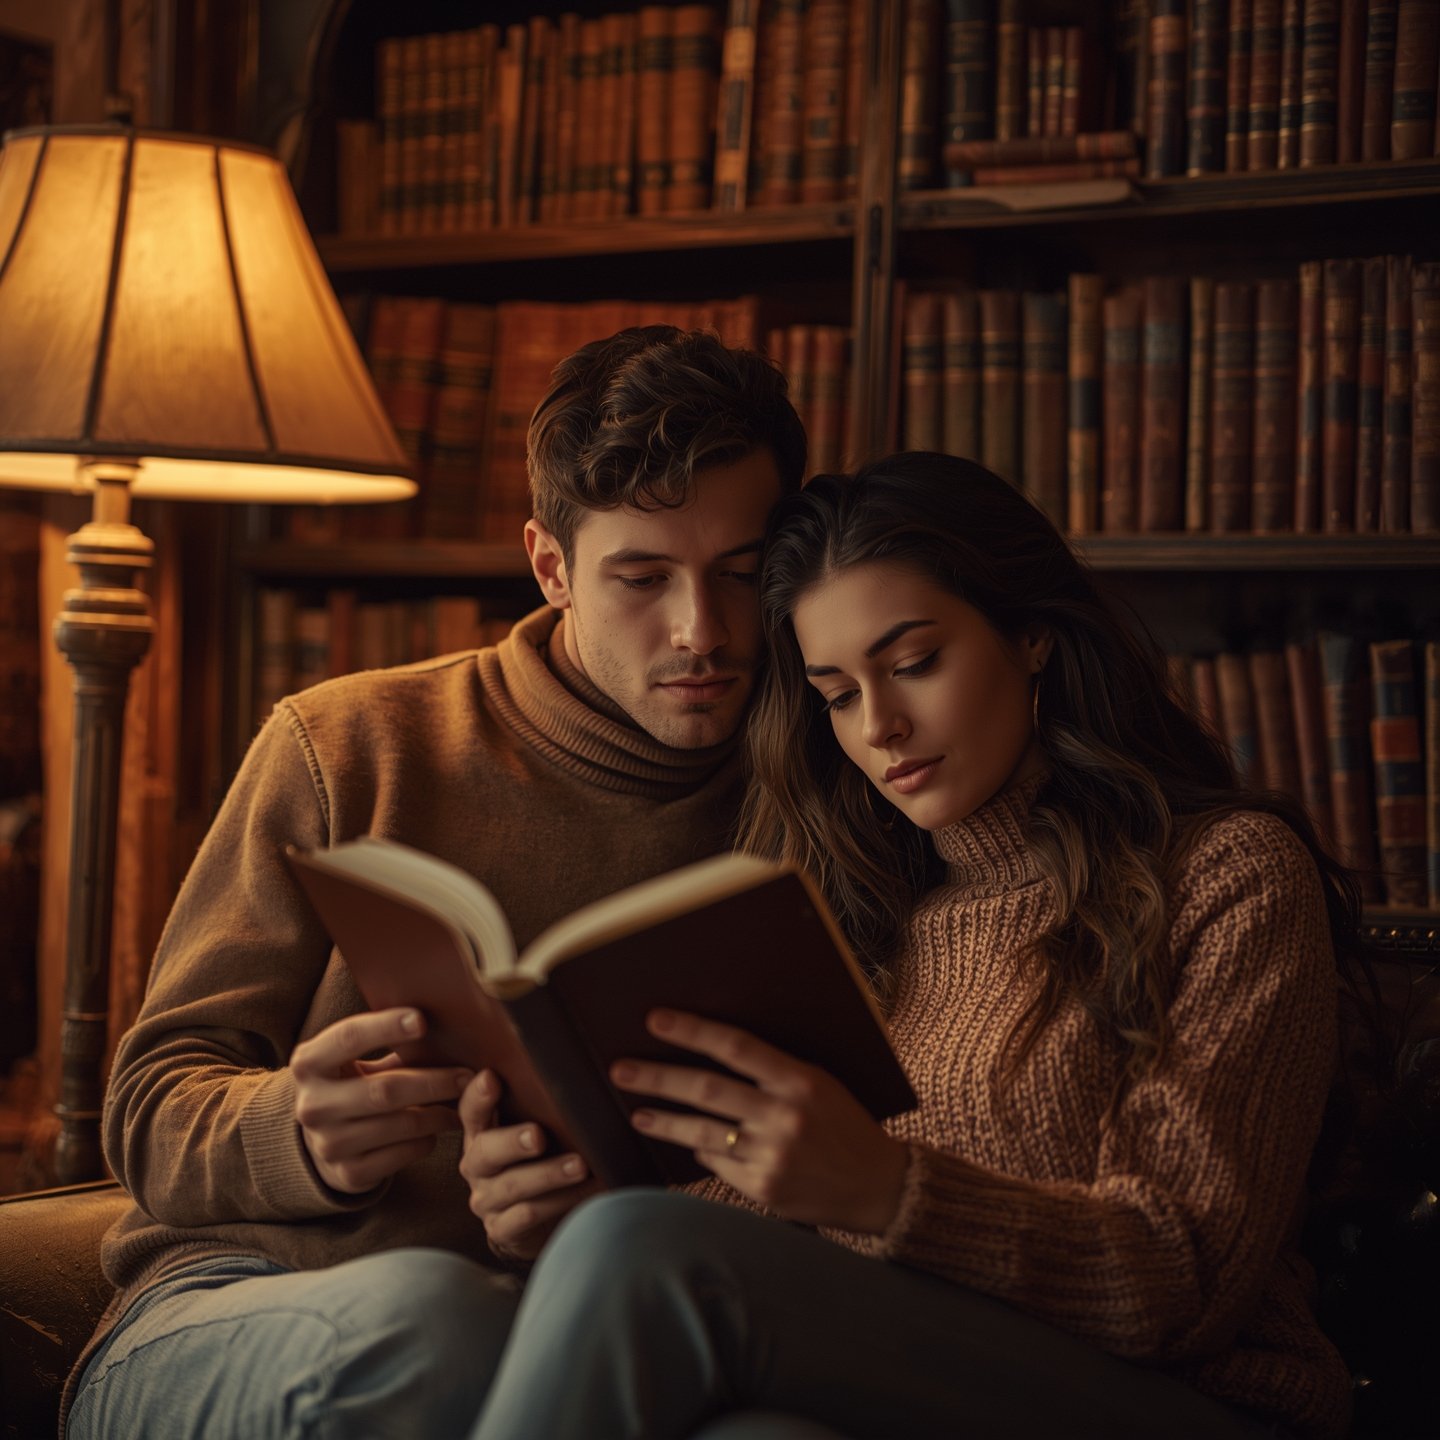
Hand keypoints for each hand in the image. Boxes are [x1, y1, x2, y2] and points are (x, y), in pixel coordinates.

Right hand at [292, 1008, 468, 1193]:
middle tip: (469, 1075)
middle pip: (384, 1090)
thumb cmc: (353, 1081)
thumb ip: (387, 1040)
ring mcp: (328, 1145)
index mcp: (310, 1062)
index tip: (423, 1020)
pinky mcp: (349, 1174)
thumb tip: (446, 1021)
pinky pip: (404, 1153)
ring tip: (465, 1101)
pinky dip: (429, 1138)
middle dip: (434, 1081)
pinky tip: (439, 1126)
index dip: (386, 1027)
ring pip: (400, 1125)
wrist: (324, 1139)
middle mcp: (312, 1105)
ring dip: (440, 1112)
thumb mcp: (354, 1058)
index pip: (348, 1037)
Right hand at [458, 1069, 597, 1260]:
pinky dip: (562, 1203)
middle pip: (486, 1151)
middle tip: (539, 1135)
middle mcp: (477, 1167)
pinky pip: (529, 1216)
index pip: (471, 1112)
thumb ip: (535, 1108)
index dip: (478, 1097)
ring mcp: (486, 1201)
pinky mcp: (501, 1230)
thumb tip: (568, 1069)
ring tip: (580, 1166)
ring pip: (513, 1186)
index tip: (492, 1078)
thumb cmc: (534, 1163)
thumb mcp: (529, 1135)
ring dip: (548, 1175)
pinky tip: (590, 1190)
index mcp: (480, 1135)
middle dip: (513, 1142)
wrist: (528, 1223)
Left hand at [610, 1008, 909, 1233]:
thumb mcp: (820, 1083)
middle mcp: (784, 1117)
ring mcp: (772, 1156)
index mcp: (801, 1080)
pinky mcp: (763, 1190)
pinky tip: (687, 1141)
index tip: (655, 1020)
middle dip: (658, 1077)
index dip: (692, 1031)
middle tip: (620, 1068)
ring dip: (663, 1119)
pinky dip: (702, 1149)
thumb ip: (774, 1071)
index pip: (736, 1047)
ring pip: (701, 1132)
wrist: (878, 1186)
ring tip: (636, 1110)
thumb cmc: (845, 1123)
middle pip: (706, 1090)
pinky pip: (718, 1162)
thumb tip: (712, 1055)